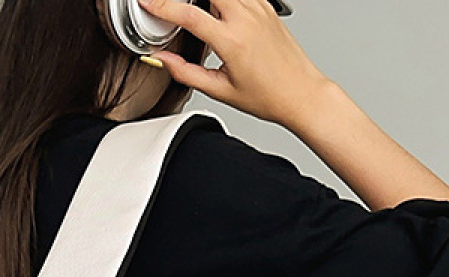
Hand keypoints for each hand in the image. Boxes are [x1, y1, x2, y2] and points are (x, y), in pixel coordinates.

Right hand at [140, 0, 331, 128]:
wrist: (300, 92)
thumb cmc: (268, 95)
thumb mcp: (220, 90)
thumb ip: (186, 72)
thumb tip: (162, 60)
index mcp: (232, 41)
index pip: (189, 15)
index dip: (162, 6)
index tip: (148, 3)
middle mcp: (247, 18)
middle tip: (173, 4)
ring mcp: (260, 8)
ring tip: (195, 8)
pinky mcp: (268, 7)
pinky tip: (218, 8)